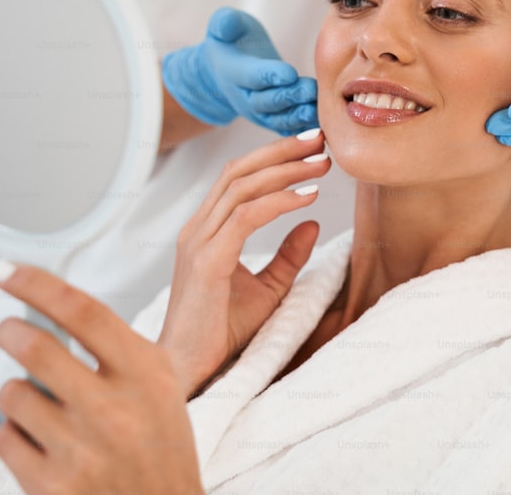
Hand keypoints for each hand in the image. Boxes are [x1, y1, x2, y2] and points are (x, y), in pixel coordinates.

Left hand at [0, 264, 202, 494]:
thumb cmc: (161, 444)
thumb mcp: (160, 385)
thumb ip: (117, 347)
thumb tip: (50, 304)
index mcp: (146, 373)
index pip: (82, 311)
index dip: (35, 283)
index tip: (3, 270)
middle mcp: (114, 409)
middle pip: (35, 347)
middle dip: (10, 331)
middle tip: (9, 330)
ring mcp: (81, 450)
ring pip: (13, 394)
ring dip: (18, 391)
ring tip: (41, 402)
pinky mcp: (52, 486)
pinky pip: (6, 439)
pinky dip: (16, 434)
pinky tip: (44, 442)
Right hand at [158, 129, 330, 398]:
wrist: (189, 370)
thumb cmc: (222, 333)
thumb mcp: (267, 289)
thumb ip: (287, 256)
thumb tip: (313, 223)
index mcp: (206, 231)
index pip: (237, 178)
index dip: (273, 158)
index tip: (311, 148)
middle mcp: (198, 229)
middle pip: (238, 171)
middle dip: (280, 151)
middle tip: (318, 139)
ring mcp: (198, 243)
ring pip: (241, 187)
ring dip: (285, 170)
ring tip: (321, 164)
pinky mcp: (207, 262)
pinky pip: (244, 217)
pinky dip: (279, 202)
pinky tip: (307, 197)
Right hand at [161, 7, 318, 134]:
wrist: (226, 69)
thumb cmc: (231, 42)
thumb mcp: (223, 25)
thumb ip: (226, 22)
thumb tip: (226, 25)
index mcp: (234, 73)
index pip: (252, 76)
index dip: (271, 75)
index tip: (289, 73)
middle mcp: (246, 97)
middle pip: (269, 101)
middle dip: (290, 97)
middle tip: (311, 89)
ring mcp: (260, 113)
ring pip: (280, 119)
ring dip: (300, 116)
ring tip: (320, 108)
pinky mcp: (274, 120)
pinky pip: (289, 128)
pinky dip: (304, 129)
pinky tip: (323, 124)